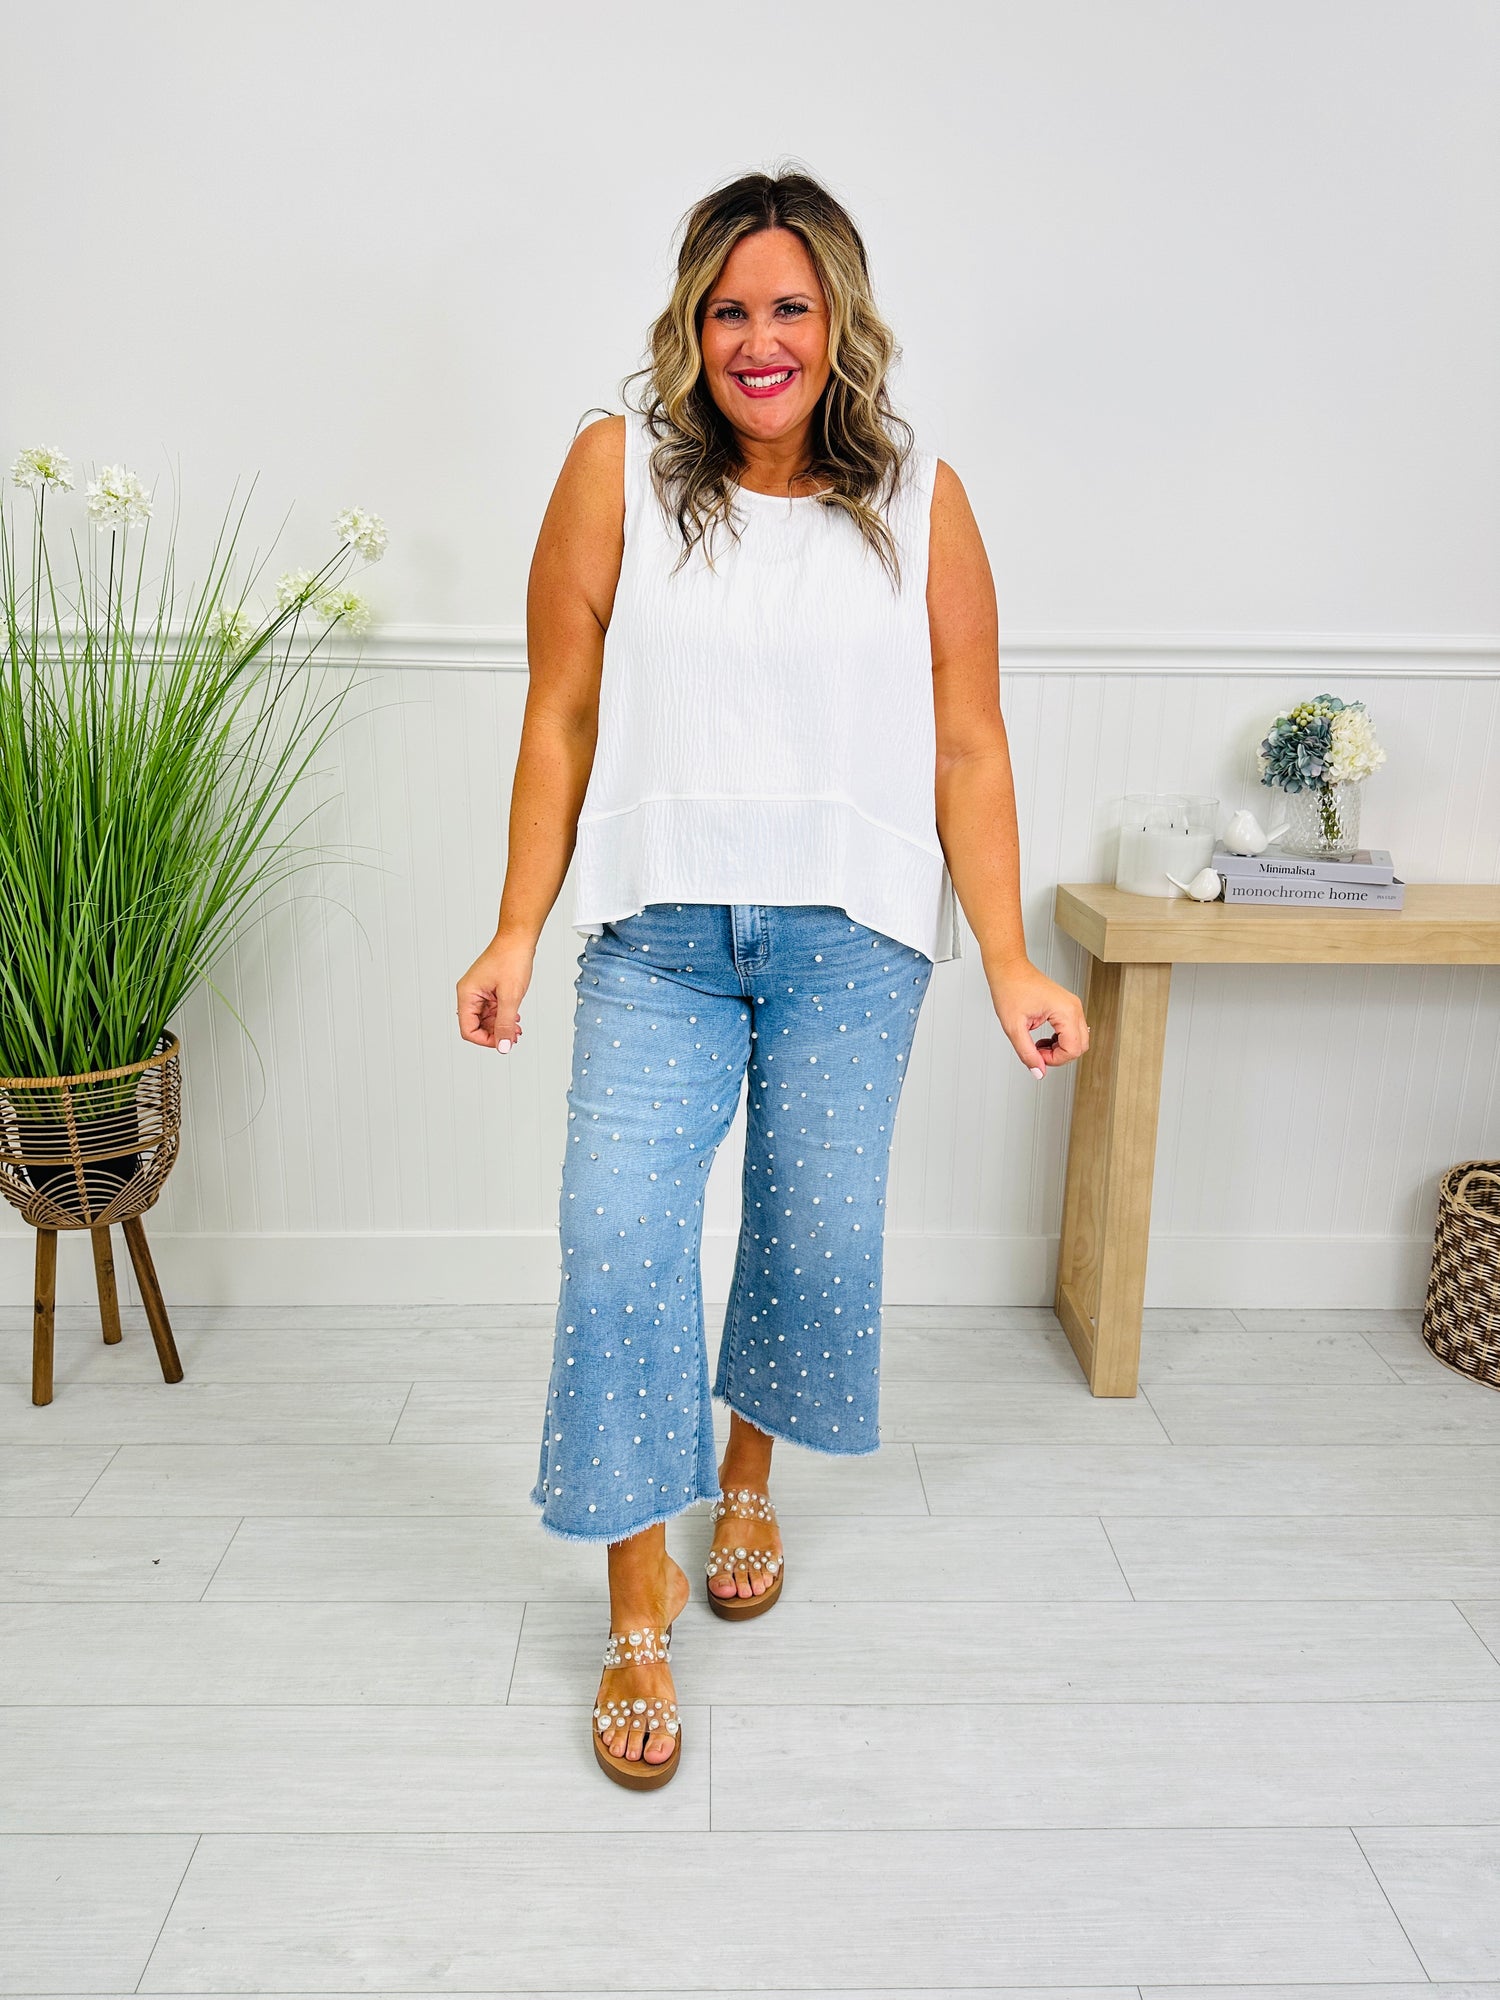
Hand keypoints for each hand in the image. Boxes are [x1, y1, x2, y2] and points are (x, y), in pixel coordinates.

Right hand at [456, 936, 534, 1052]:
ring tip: (516, 1028)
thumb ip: (505, 1023)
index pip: (468, 1030)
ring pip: (485, 1019)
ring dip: (500, 1026)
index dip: (485, 1040)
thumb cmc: (511, 959)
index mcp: (467, 994)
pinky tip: (514, 1018)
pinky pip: (492, 1010)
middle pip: (476, 1026)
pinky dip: (502, 1016)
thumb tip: (503, 1046)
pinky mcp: (488, 989)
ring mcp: (479, 991)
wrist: (518, 939)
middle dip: (495, 1034)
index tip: (503, 1042)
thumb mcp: (510, 996)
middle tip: (513, 1037)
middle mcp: (469, 994)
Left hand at [985, 956, 1088, 1077]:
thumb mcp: (1013, 1027)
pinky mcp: (1067, 1006)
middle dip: (1059, 1056)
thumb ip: (1026, 1053)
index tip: (1035, 1055)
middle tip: (1036, 1052)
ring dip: (1059, 1048)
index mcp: (1065, 1011)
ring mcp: (1072, 1006)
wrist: (1008, 968)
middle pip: (1080, 1047)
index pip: (1073, 1049)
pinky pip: (1072, 1031)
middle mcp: (1074, 1008)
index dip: (1054, 1059)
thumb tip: (1038, 1072)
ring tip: (1037, 1044)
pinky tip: (1042, 1038)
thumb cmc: (1010, 988)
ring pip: (1078, 1040)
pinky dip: (1059, 1040)